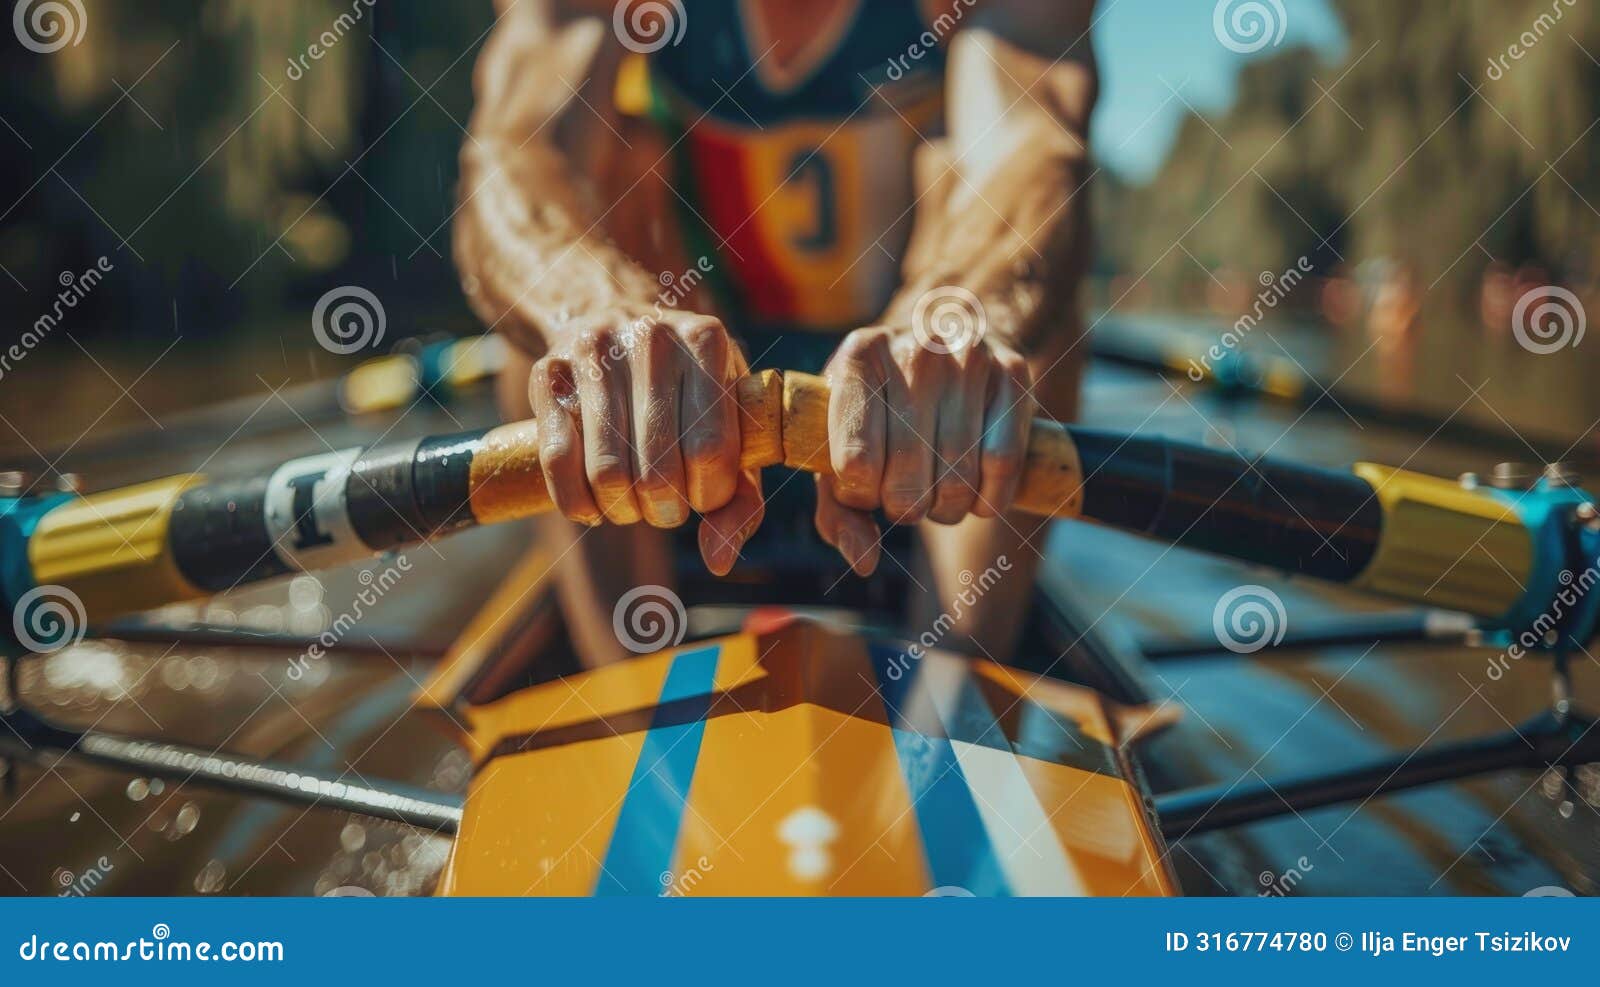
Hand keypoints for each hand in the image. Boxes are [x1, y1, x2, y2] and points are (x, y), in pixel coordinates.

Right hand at [528, 307, 763, 574]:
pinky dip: (577, 503)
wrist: (613, 314)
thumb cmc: (688, 390)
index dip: (709, 494)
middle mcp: (651, 337)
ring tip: (634, 503)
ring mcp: (594, 352)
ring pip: (607, 472)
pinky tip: (594, 506)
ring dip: (623, 511)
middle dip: (665, 510)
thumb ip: (742, 496)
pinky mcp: (548, 374)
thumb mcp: (731, 425)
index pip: (711, 450)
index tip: (705, 494)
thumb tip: (718, 561)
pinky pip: (558, 461)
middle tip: (667, 506)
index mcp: (707, 340)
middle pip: (658, 470)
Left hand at [814, 328, 1033, 575]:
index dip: (860, 495)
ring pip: (958, 482)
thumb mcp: (840, 447)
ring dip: (946, 508)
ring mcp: (967, 359)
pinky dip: (989, 498)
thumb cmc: (879, 410)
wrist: (943, 339)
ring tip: (937, 487)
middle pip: (907, 483)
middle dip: (904, 509)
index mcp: (858, 360)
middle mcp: (914, 352)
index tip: (864, 485)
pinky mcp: (1014, 373)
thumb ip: (838, 511)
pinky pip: (1003, 465)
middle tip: (905, 494)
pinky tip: (975, 490)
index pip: (854, 465)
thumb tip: (865, 562)